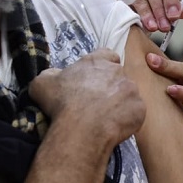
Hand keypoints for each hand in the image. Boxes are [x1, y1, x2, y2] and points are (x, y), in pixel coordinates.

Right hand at [29, 49, 144, 147]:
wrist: (81, 128)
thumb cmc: (61, 103)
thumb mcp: (42, 83)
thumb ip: (51, 74)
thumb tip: (55, 76)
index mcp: (97, 61)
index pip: (106, 54)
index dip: (102, 65)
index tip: (94, 78)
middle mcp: (118, 71)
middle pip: (118, 75)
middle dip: (110, 86)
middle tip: (96, 102)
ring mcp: (131, 89)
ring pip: (128, 94)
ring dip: (120, 102)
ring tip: (105, 117)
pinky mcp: (140, 109)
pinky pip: (135, 112)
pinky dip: (127, 119)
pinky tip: (114, 126)